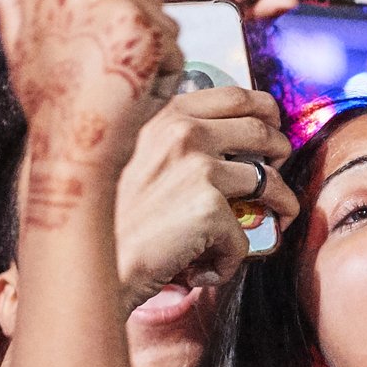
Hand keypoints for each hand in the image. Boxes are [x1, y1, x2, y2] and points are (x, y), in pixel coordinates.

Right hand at [0, 0, 183, 193]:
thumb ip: (12, 5)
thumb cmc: (52, 107)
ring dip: (153, 46)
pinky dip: (168, 62)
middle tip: (113, 68)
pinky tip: (142, 85)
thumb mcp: (23, 53)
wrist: (80, 146)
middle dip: (136, 22)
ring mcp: (114, 5)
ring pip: (157, 11)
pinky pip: (173, 35)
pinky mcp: (147, 25)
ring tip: (124, 80)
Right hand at [112, 87, 299, 303]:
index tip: (271, 125)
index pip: (232, 96)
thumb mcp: (111, 153)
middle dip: (282, 149)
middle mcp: (184, 134)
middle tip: (281, 167)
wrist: (85, 259)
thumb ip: (147, 135)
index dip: (263, 111)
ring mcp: (199, 170)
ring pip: (269, 183)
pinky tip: (208, 269)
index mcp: (163, 114)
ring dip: (282, 202)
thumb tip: (182, 129)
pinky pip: (243, 236)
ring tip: (278, 219)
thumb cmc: (92, 215)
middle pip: (262, 131)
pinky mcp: (210, 211)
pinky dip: (231, 258)